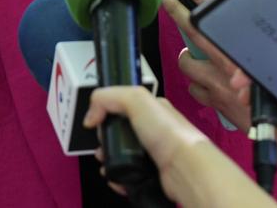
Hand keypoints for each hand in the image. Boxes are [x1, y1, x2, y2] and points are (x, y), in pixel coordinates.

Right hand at [84, 86, 272, 207]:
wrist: (185, 167)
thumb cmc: (168, 132)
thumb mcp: (135, 99)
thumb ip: (107, 98)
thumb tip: (91, 116)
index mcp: (152, 108)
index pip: (123, 106)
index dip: (106, 112)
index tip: (96, 121)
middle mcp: (154, 130)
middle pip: (121, 133)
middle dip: (105, 139)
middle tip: (101, 146)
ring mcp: (153, 153)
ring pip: (123, 155)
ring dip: (109, 159)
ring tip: (105, 163)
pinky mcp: (152, 173)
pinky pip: (130, 175)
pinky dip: (118, 177)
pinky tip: (114, 177)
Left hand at [162, 0, 250, 132]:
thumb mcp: (272, 70)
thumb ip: (258, 56)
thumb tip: (250, 44)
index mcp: (239, 54)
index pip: (212, 22)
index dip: (196, 0)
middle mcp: (224, 67)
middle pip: (194, 35)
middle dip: (179, 14)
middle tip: (169, 0)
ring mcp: (215, 85)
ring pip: (188, 63)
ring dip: (191, 59)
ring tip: (199, 56)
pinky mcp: (213, 102)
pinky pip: (195, 89)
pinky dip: (199, 84)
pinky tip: (208, 83)